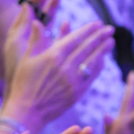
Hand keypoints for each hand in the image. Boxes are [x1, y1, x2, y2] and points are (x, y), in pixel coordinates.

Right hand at [1, 1, 113, 132]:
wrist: (27, 111)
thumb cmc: (23, 84)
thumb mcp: (26, 59)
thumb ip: (36, 40)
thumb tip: (37, 22)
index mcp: (53, 56)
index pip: (75, 38)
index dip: (88, 30)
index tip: (97, 23)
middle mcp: (65, 67)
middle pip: (87, 48)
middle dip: (100, 37)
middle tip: (110, 29)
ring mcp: (73, 80)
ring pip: (93, 61)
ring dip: (103, 51)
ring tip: (111, 42)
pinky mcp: (77, 93)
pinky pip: (92, 76)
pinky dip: (98, 67)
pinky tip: (102, 60)